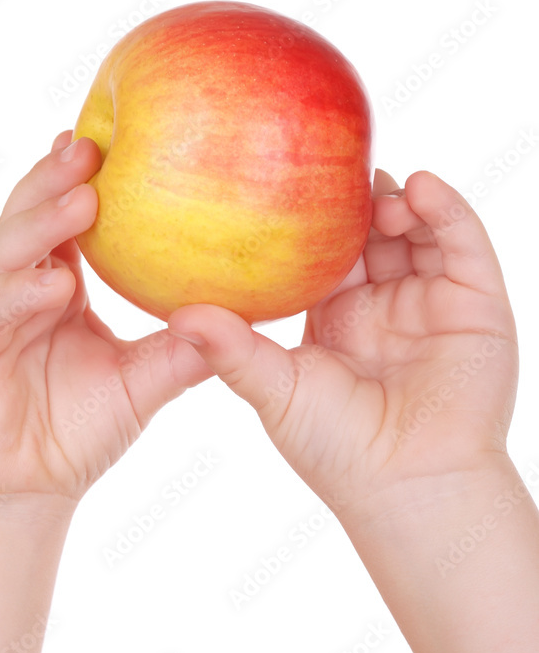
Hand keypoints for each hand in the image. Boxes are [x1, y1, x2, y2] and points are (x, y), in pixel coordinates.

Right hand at [0, 131, 211, 507]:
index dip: (85, 182)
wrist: (22, 491)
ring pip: (3, 253)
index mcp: (52, 285)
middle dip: (58, 180)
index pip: (66, 222)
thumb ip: (182, 353)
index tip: (119, 144)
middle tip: (96, 146)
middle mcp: (11, 287)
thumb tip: (243, 322)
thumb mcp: (139, 384)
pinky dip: (14, 294)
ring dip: (40, 224)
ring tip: (84, 198)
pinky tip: (52, 286)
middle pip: (29, 218)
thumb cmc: (75, 433)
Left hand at [167, 170, 517, 514]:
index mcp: (337, 318)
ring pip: (419, 230)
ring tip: (374, 183)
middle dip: (356, 200)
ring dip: (399, 201)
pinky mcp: (477, 304)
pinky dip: (447, 211)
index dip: (309, 218)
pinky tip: (421, 187)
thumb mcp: (275, 389)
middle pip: (373, 232)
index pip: (324, 253)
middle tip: (332, 166)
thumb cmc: (336, 448)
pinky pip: (463, 244)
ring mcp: (432, 302)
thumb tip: (176, 312)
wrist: (405, 486)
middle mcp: (385, 304)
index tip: (282, 180)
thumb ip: (232, 349)